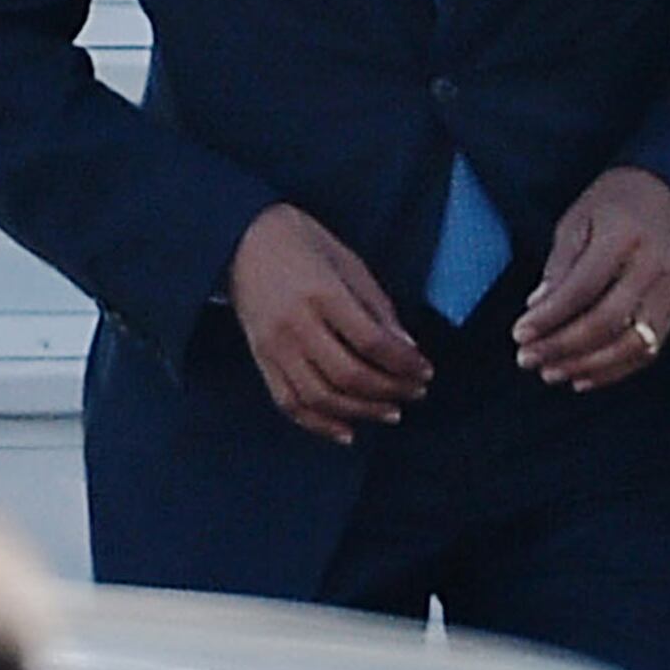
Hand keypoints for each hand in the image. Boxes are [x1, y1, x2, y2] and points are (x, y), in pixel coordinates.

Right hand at [227, 203, 429, 442]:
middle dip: (389, 391)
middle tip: (416, 393)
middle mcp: (295, 326)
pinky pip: (288, 402)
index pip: (371, 343)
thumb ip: (378, 308)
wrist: (243, 239)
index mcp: (322, 294)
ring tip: (391, 413)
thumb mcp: (350, 264)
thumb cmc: (304, 244)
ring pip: (319, 397)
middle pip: (348, 375)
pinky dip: (318, 423)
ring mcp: (273, 347)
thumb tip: (408, 349)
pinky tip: (347, 431)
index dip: (404, 363)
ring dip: (360, 412)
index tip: (426, 371)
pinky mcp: (260, 360)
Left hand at [514, 166, 669, 389]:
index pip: (583, 288)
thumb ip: (560, 265)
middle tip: (527, 359)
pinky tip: (582, 378)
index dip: (549, 317)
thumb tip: (537, 309)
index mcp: (625, 238)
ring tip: (551, 373)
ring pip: (632, 345)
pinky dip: (614, 371)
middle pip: (608, 321)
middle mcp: (653, 267)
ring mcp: (669, 292)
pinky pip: (648, 351)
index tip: (518, 334)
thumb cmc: (612, 206)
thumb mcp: (576, 220)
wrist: (666, 195)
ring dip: (588, 365)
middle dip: (562, 347)